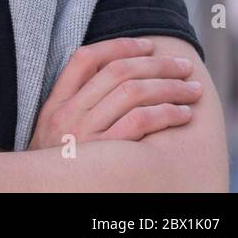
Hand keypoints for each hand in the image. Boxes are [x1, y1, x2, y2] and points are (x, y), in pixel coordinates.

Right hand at [28, 37, 200, 149]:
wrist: (45, 193)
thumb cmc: (59, 163)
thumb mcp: (54, 127)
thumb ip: (76, 102)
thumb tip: (113, 73)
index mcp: (56, 102)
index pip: (85, 58)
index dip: (120, 45)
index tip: (148, 44)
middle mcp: (69, 113)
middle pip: (117, 72)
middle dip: (157, 64)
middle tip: (184, 65)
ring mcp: (86, 133)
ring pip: (133, 93)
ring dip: (170, 87)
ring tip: (192, 90)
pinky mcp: (106, 153)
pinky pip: (140, 122)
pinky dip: (166, 113)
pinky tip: (183, 114)